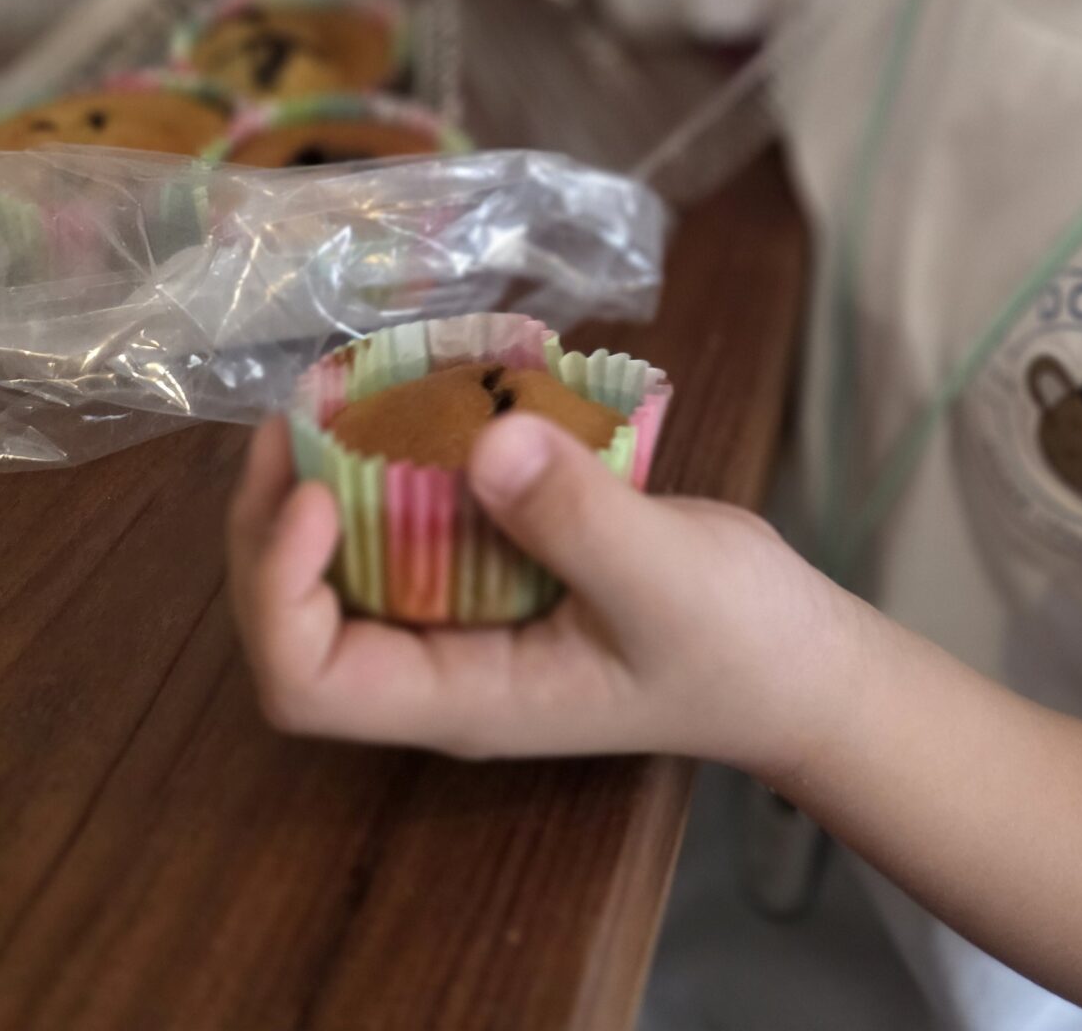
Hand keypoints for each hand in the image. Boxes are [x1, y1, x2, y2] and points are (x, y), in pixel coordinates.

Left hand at [226, 413, 856, 775]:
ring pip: (356, 562)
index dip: (280, 589)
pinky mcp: (505, 570)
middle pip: (305, 619)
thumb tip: (483, 444)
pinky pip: (425, 520)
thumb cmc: (737, 645)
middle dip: (280, 518)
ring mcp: (472, 620)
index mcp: (465, 698)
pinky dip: (413, 456)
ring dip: (338, 475)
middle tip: (303, 408)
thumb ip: (577, 518)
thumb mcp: (667, 578)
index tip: (314, 488)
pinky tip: (443, 386)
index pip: (309, 681)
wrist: (802, 662)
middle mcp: (446, 666)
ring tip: (352, 383)